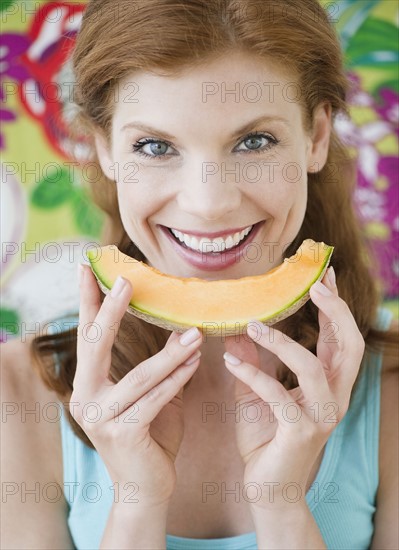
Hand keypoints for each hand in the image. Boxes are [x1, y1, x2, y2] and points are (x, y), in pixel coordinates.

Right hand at [70, 265, 202, 507]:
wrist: (146, 488)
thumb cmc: (150, 437)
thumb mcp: (154, 395)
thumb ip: (163, 366)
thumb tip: (181, 330)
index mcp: (87, 384)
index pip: (87, 336)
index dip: (89, 302)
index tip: (89, 270)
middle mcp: (84, 398)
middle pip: (95, 345)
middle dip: (111, 310)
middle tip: (125, 279)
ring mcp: (99, 418)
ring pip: (139, 375)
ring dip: (171, 353)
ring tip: (195, 331)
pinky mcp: (122, 434)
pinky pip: (154, 399)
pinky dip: (177, 379)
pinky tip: (195, 361)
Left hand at [223, 267, 364, 509]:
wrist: (267, 489)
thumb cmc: (265, 439)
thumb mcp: (255, 393)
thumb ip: (251, 362)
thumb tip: (235, 329)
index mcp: (328, 385)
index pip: (341, 338)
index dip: (336, 307)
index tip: (324, 277)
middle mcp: (334, 398)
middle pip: (349, 347)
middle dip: (335, 312)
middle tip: (314, 285)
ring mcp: (321, 416)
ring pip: (313, 368)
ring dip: (282, 342)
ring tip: (253, 324)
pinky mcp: (300, 432)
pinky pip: (278, 395)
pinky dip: (253, 374)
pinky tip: (230, 362)